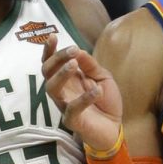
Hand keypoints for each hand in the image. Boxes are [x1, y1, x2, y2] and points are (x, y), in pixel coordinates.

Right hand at [41, 34, 121, 150]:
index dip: (49, 50)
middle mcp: (62, 90)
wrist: (115, 127)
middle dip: (58, 58)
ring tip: (74, 65)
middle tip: (73, 51)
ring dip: (61, 74)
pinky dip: (84, 99)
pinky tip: (96, 90)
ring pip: (52, 88)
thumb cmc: (105, 101)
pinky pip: (72, 109)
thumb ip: (91, 65)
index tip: (52, 36)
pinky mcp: (72, 121)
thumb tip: (78, 50)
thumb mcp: (103, 77)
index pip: (51, 62)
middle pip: (47, 72)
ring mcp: (64, 105)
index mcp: (67, 78)